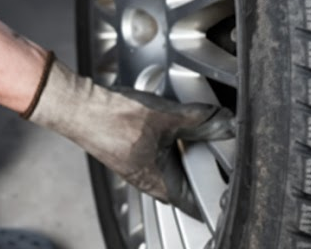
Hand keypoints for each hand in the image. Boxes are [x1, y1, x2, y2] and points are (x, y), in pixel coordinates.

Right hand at [23, 57, 234, 218]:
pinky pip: (160, 154)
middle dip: (204, 166)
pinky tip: (173, 124)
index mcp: (159, 183)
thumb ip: (200, 119)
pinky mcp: (132, 152)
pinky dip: (171, 142)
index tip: (228, 183)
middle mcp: (148, 181)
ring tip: (199, 133)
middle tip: (219, 149)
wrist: (82, 107)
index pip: (194, 203)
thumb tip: (224, 122)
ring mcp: (139, 167)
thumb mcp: (167, 116)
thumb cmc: (114, 119)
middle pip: (186, 182)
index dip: (213, 194)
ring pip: (173, 166)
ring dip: (186, 151)